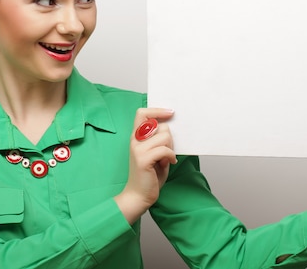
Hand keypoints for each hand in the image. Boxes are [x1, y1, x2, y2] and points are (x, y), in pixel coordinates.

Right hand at [115, 108, 176, 223]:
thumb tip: (168, 128)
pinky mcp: (143, 159)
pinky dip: (170, 156)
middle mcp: (135, 140)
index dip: (157, 110)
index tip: (170, 113)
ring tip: (166, 158)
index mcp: (136, 137)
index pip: (142, 113)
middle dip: (169, 137)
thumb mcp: (155, 153)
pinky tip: (168, 163)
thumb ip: (159, 140)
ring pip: (165, 137)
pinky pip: (164, 150)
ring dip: (170, 148)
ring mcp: (138, 149)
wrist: (139, 196)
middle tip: (168, 150)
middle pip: (160, 125)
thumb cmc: (149, 176)